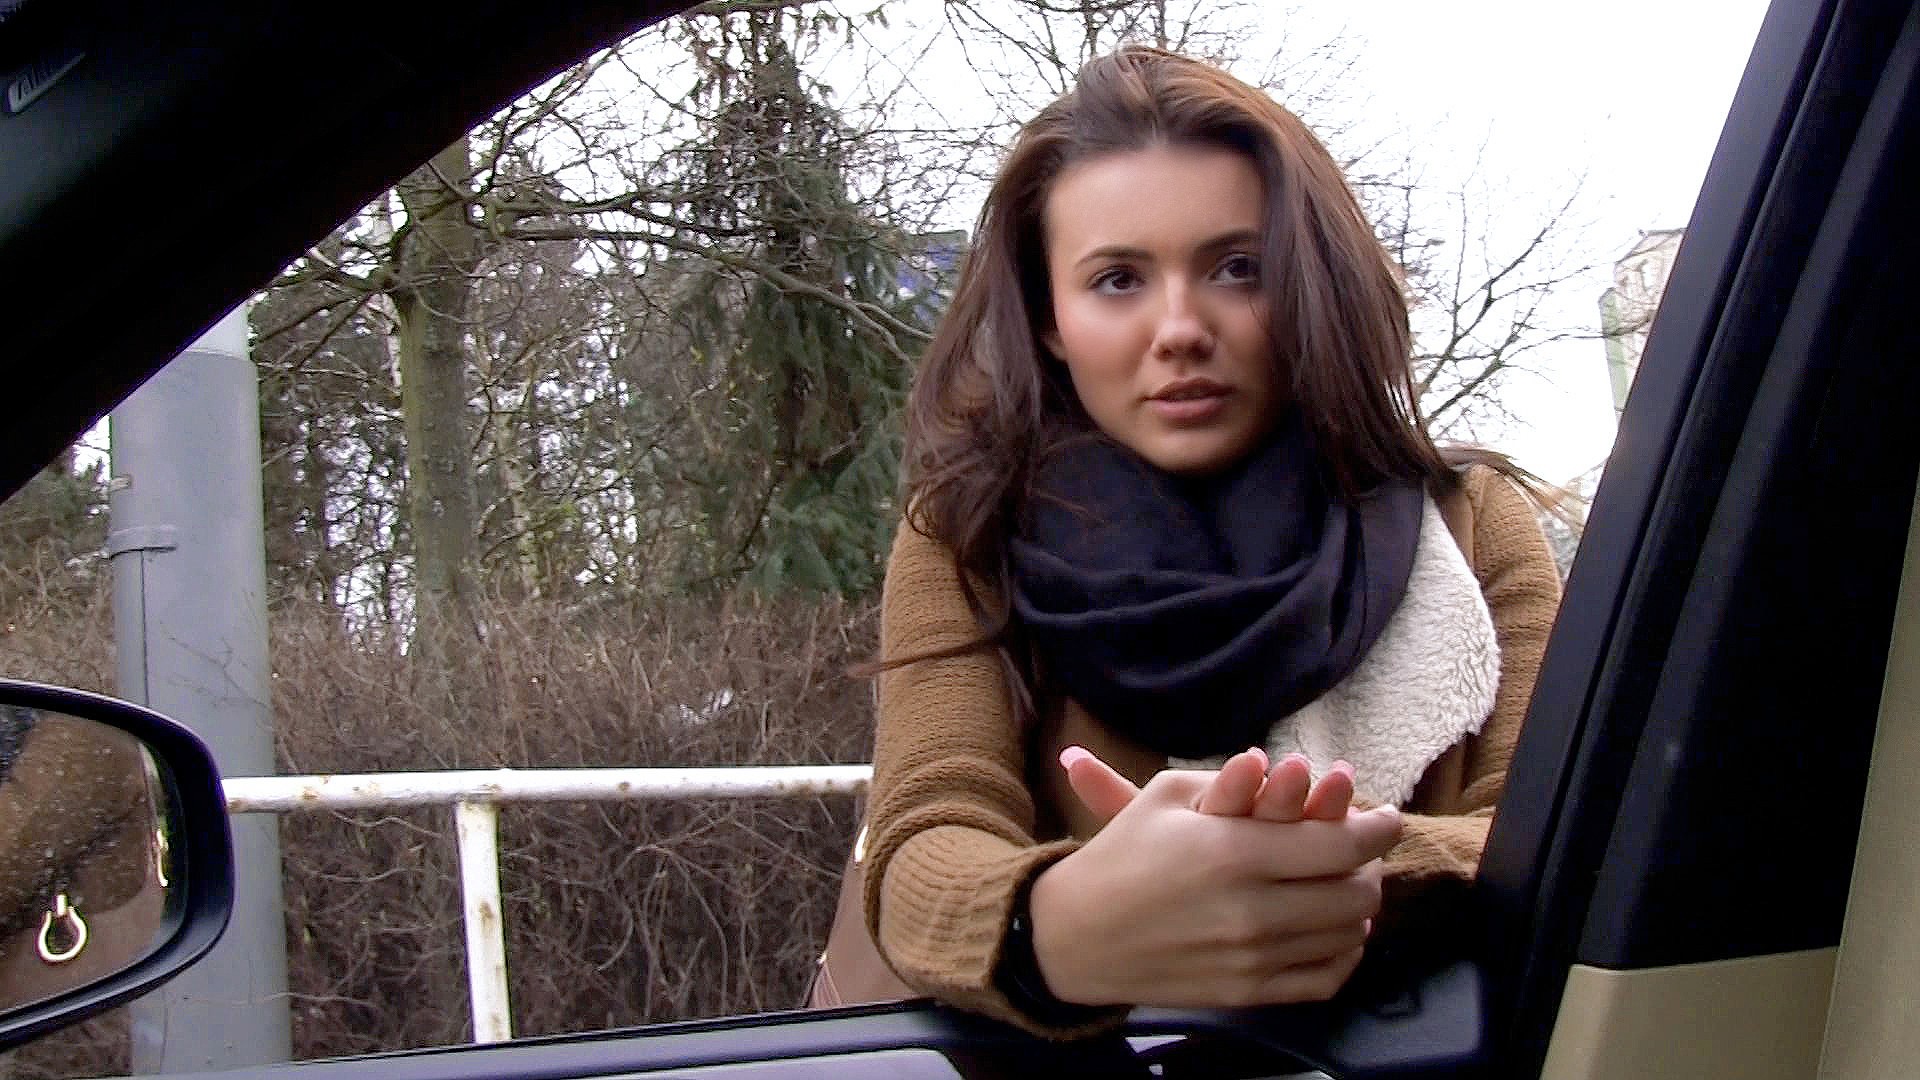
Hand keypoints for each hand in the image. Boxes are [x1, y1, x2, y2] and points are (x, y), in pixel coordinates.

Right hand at [1029, 751, 1400, 1009]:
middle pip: (1355, 893)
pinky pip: (1325, 979)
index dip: (1377, 828)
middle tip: (1365, 852)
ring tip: (1349, 885)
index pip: (1340, 844)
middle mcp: (1250, 909)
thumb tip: (1288, 763)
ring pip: (1347, 936)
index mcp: (1232, 851)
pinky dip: (1344, 953)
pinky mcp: (1248, 993)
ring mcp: (1252, 958)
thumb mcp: (1165, 796)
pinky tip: (1335, 932)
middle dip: (1372, 867)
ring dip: (1360, 907)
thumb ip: (1233, 780)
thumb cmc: (1122, 855)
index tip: (1385, 817)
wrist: (1075, 935)